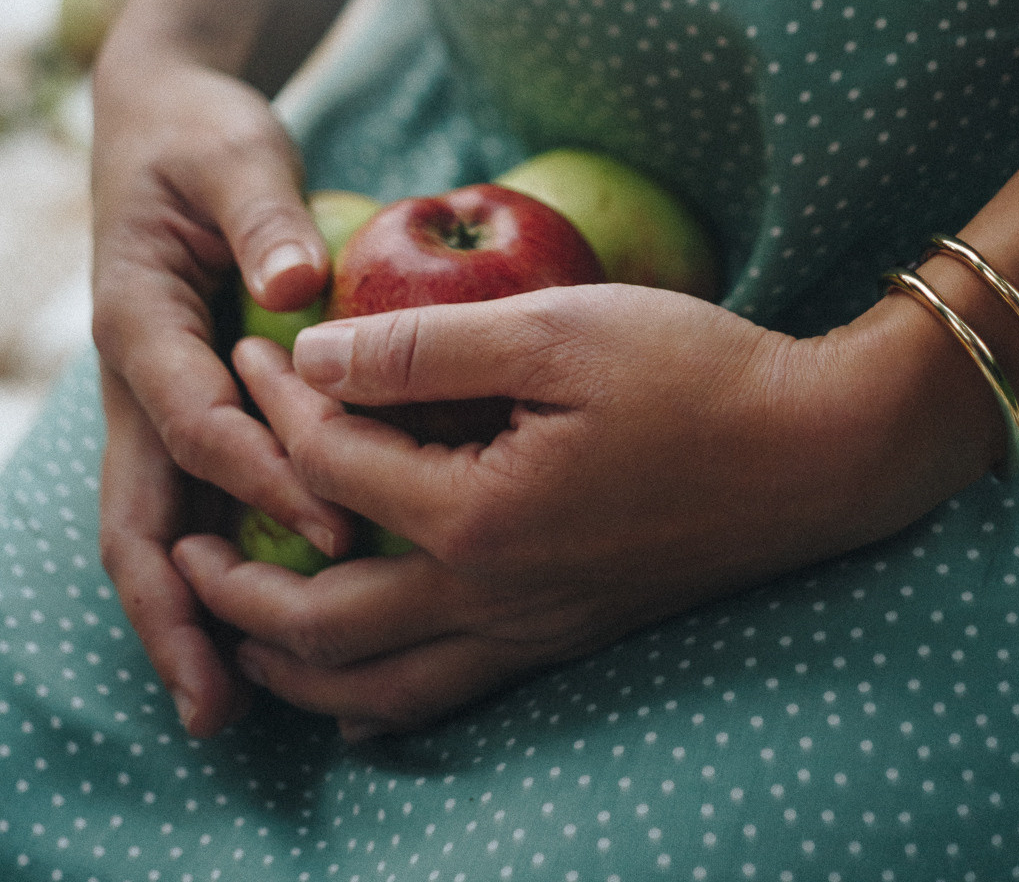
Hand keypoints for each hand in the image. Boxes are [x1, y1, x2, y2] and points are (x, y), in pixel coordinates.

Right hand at [91, 42, 354, 736]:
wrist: (162, 117)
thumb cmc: (202, 133)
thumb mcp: (233, 151)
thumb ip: (263, 212)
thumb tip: (298, 287)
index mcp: (140, 319)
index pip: (197, 423)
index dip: (264, 480)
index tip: (339, 530)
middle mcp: (135, 376)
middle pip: (138, 515)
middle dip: (172, 612)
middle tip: (217, 710)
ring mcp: (153, 398)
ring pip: (155, 524)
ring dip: (183, 612)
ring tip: (226, 708)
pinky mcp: (184, 401)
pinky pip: (191, 497)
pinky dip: (213, 562)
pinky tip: (257, 621)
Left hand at [169, 283, 992, 737]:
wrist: (819, 456)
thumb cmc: (696, 375)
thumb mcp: (560, 329)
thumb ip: (430, 345)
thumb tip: (317, 353)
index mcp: (479, 514)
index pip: (332, 467)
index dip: (277, 404)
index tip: (254, 350)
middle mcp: (492, 596)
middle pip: (322, 625)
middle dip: (238, 589)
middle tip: (187, 545)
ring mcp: (532, 631)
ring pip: (376, 688)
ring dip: (290, 665)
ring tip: (240, 625)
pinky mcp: (567, 638)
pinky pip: (447, 698)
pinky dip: (377, 700)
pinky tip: (361, 685)